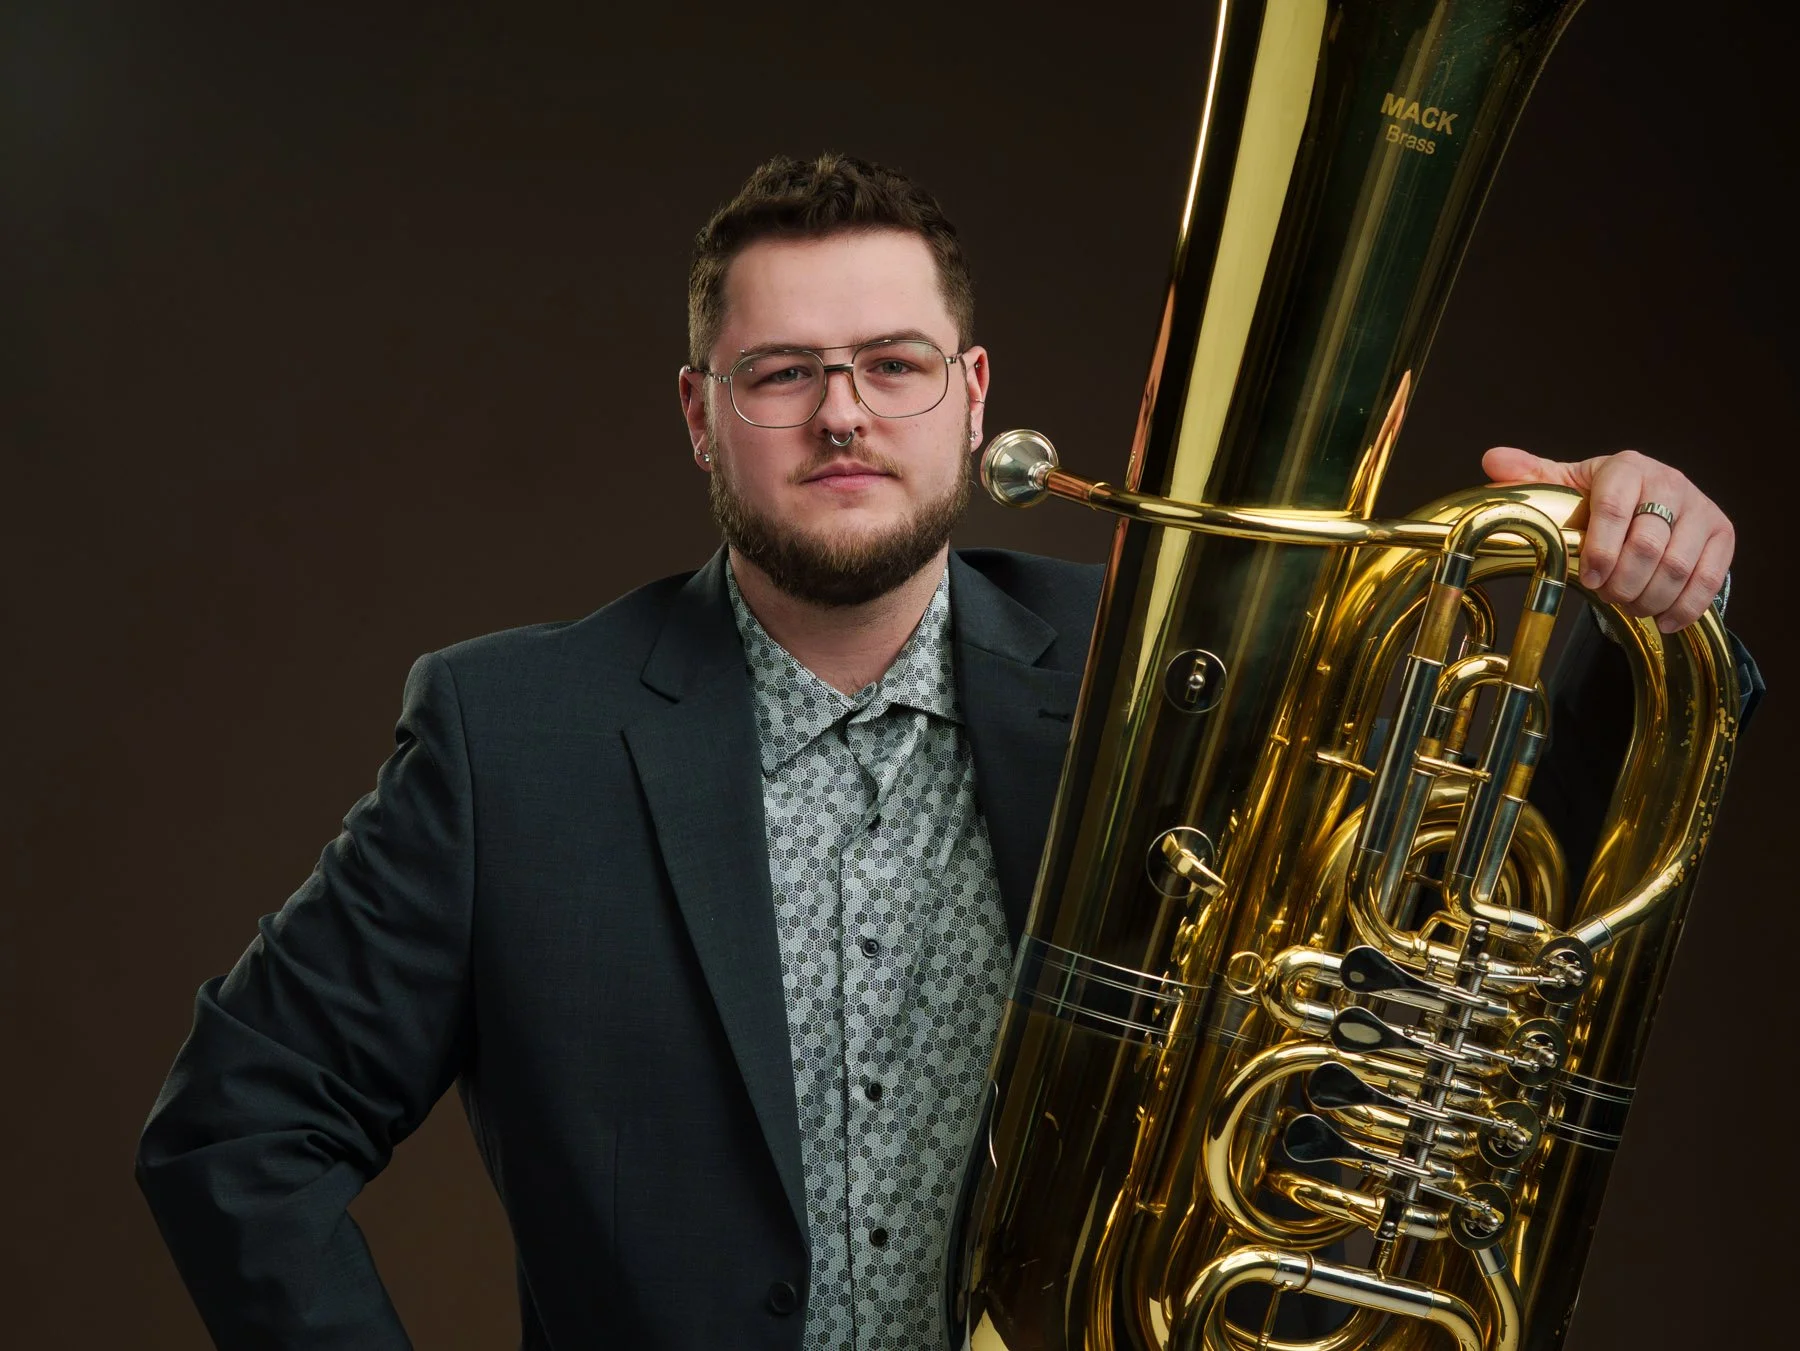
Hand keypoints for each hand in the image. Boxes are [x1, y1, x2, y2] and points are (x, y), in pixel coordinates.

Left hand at [1482, 447, 1733, 632]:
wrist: (1652, 502)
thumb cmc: (1599, 498)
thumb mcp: (1564, 485)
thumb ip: (1530, 477)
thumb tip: (1493, 460)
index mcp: (1627, 468)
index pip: (1615, 507)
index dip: (1600, 549)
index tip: (1588, 578)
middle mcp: (1670, 482)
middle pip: (1648, 545)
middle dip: (1622, 582)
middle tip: (1607, 596)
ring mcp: (1701, 508)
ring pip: (1677, 566)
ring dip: (1649, 597)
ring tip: (1629, 605)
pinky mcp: (1722, 534)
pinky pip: (1710, 578)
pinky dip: (1685, 607)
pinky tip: (1663, 620)